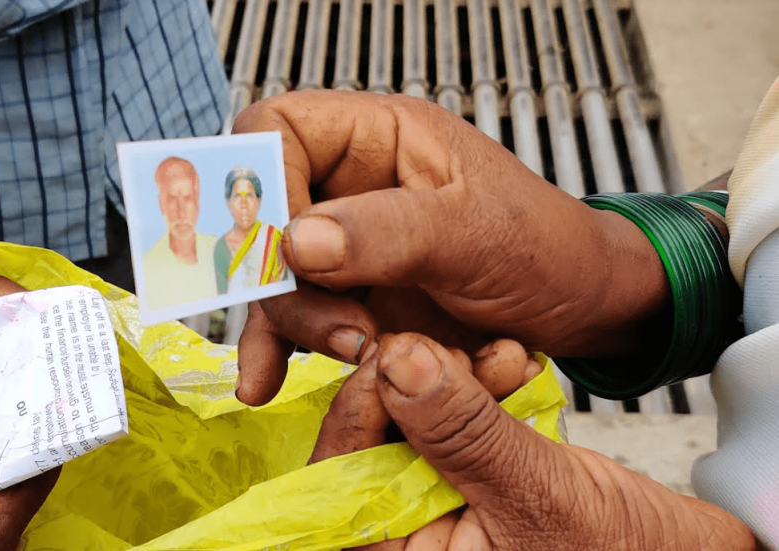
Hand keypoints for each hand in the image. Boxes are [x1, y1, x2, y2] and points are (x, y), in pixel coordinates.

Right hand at [233, 90, 668, 404]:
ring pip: (277, 272)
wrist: (580, 310)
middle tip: (342, 322)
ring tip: (355, 353)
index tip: (288, 249)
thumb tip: (298, 241)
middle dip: (287, 275)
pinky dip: (279, 348)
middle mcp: (354, 186)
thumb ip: (389, 232)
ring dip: (295, 320)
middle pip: (267, 212)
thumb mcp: (476, 233)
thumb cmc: (547, 249)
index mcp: (382, 137)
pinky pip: (296, 314)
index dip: (263, 184)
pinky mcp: (352, 292)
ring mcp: (350, 243)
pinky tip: (264, 380)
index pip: (278, 132)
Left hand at [311, 332, 755, 550]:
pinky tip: (510, 367)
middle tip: (453, 353)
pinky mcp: (465, 475)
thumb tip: (399, 363)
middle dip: (411, 387)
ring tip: (502, 360)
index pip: (336, 488)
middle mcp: (410, 536)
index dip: (356, 415)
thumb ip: (463, 434)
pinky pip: (449, 422)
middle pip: (367, 445)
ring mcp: (436, 505)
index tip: (392, 357)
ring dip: (450, 379)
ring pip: (409, 424)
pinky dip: (477, 388)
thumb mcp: (536, 493)